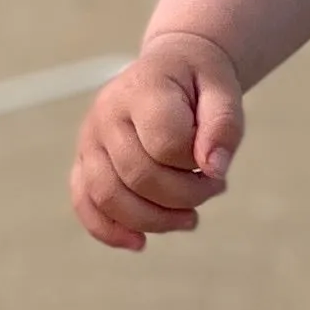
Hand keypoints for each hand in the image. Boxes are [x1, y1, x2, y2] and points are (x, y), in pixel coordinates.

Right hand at [70, 31, 243, 249]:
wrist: (171, 67)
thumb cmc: (199, 82)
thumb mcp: (225, 91)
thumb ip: (224, 125)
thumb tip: (214, 169)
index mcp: (142, 89)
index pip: (165, 143)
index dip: (196, 162)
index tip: (216, 162)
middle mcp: (106, 113)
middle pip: (138, 176)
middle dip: (185, 196)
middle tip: (214, 188)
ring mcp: (89, 140)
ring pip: (108, 196)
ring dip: (154, 220)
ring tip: (189, 219)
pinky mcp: (84, 162)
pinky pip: (84, 203)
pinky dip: (109, 230)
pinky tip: (139, 243)